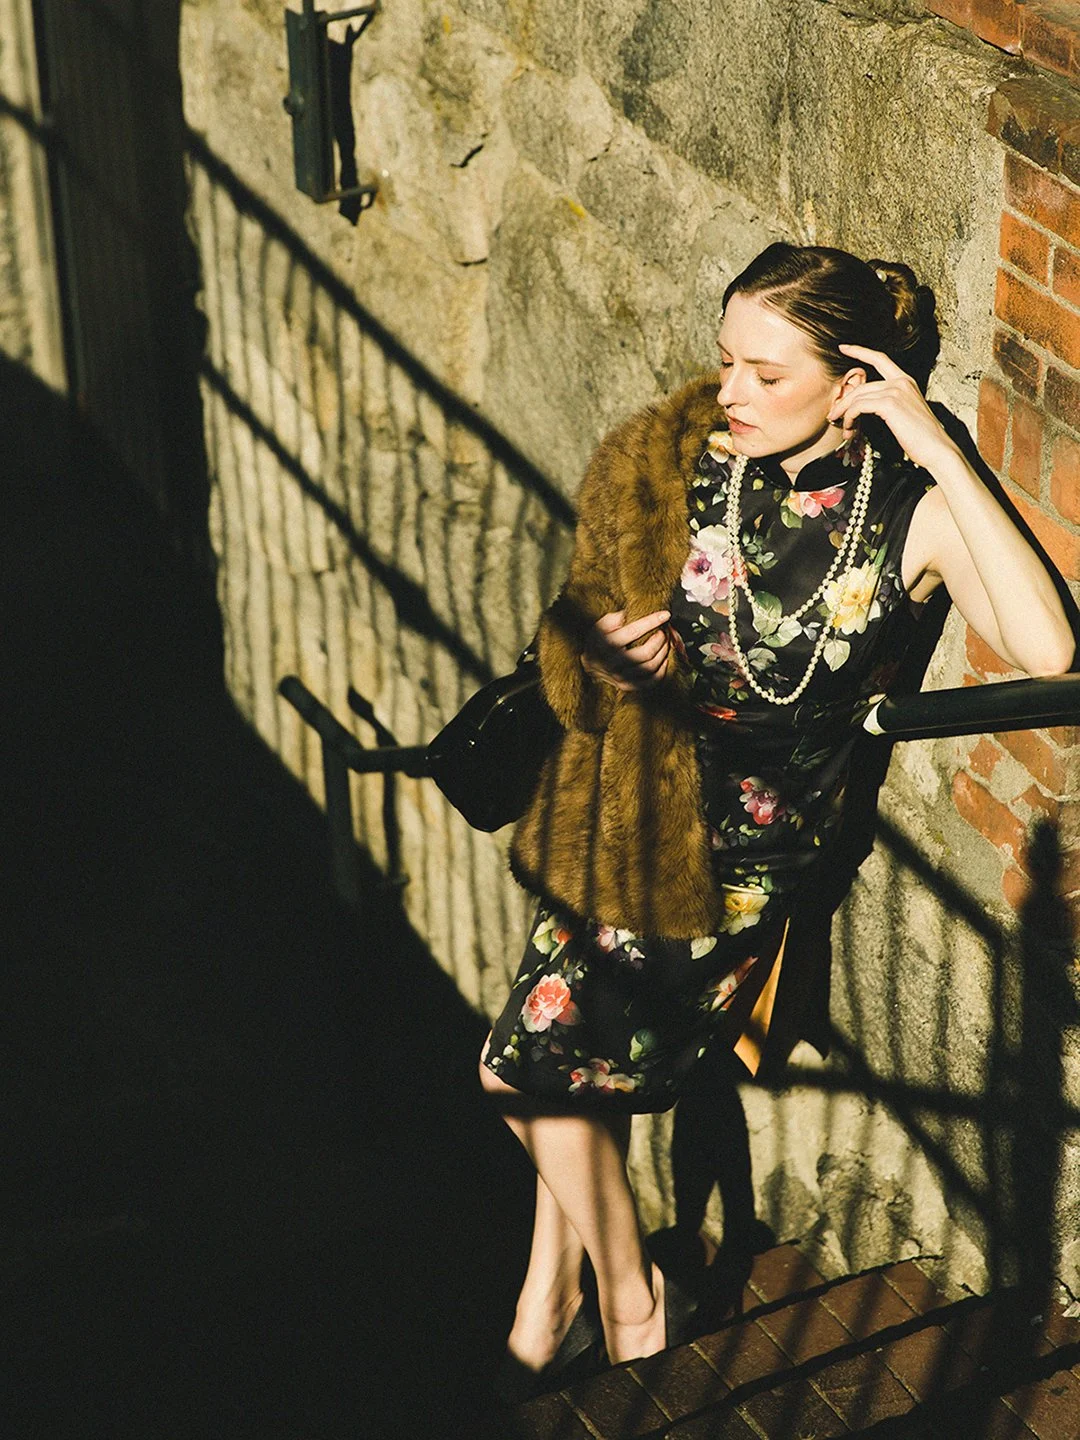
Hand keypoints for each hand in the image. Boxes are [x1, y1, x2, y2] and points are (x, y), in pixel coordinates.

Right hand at [581, 609, 672, 691]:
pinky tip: (664, 660)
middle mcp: (614, 663)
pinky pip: (650, 682)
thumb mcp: (601, 625)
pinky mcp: (626, 685)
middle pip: (646, 653)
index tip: (665, 615)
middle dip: (660, 639)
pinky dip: (661, 671)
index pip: (634, 632)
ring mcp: (621, 676)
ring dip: (663, 653)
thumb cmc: (598, 640)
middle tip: (664, 631)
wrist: (589, 663)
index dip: (652, 622)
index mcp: (607, 644)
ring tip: (665, 643)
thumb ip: (614, 619)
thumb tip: (630, 614)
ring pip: (650, 667)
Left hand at [829, 344, 958, 471]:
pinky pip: (859, 406)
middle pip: (862, 385)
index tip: (843, 347)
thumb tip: (865, 408)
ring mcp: (896, 391)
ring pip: (858, 396)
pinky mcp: (890, 404)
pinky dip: (850, 418)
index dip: (860, 351)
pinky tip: (850, 429)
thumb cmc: (921, 438)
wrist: (937, 449)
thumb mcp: (904, 414)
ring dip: (845, 414)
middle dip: (844, 401)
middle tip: (833, 415)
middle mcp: (901, 381)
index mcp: (906, 381)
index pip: (880, 359)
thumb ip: (888, 404)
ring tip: (843, 429)